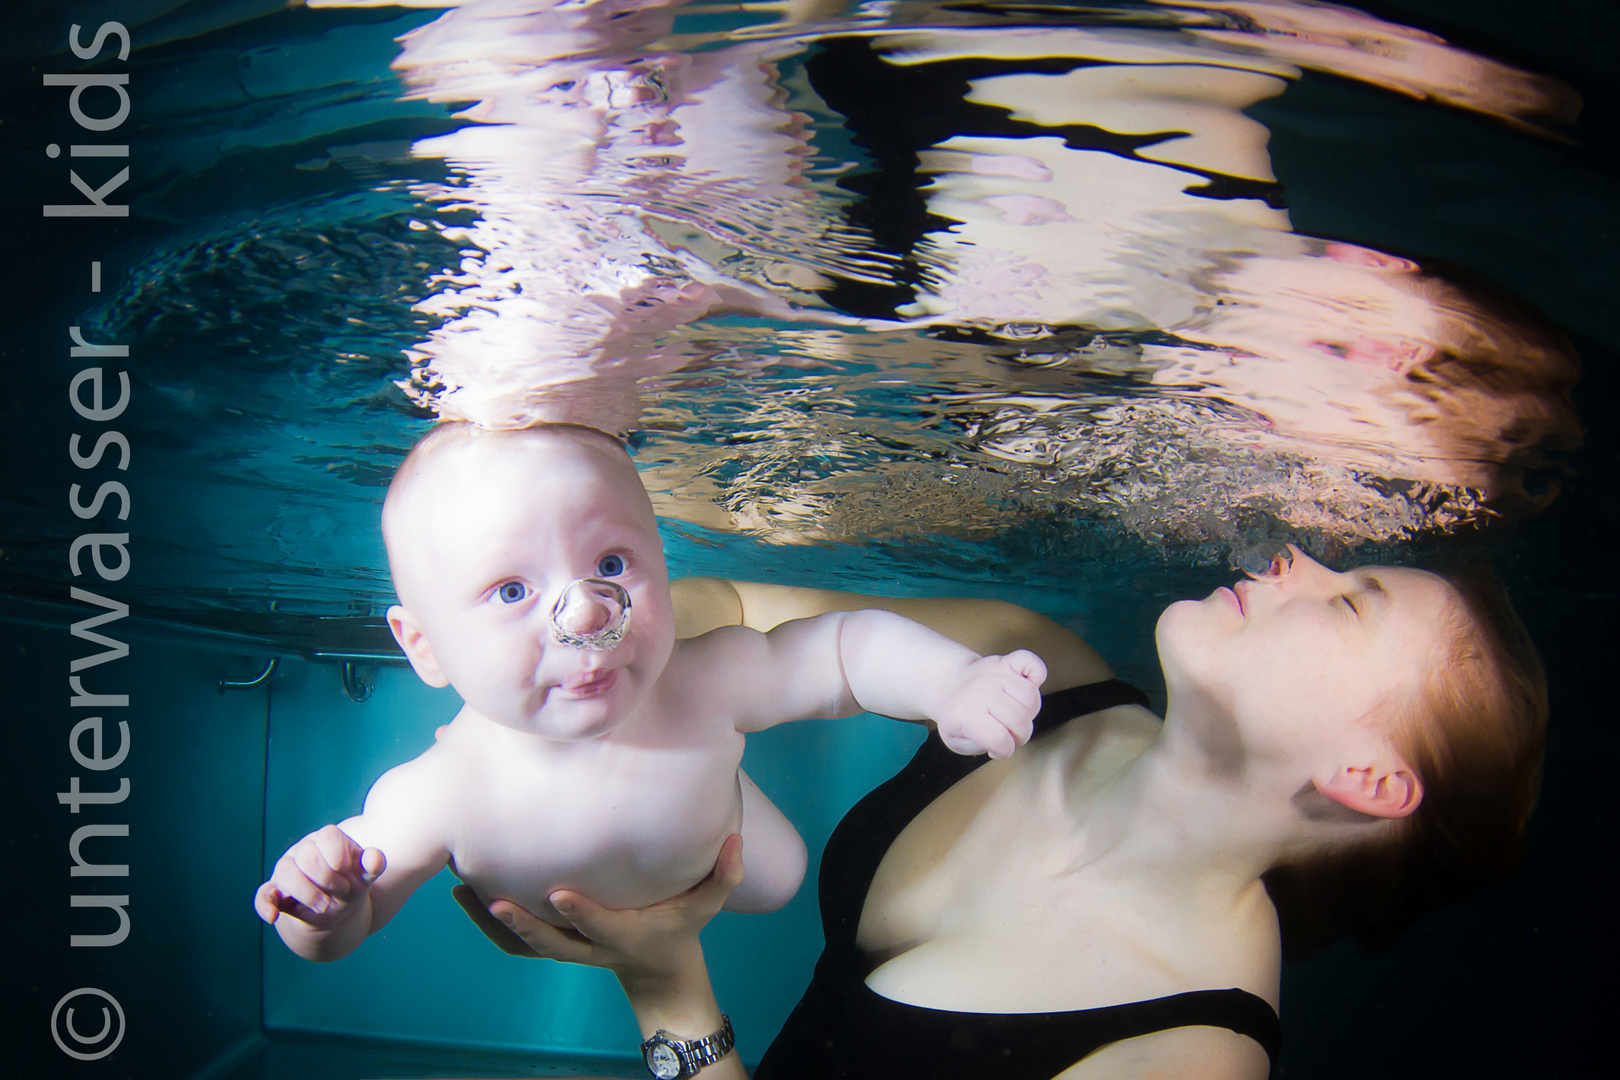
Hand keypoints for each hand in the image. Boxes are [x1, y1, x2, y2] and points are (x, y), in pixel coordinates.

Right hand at [254, 824, 384, 928]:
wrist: (335, 909)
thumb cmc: (351, 885)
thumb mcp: (365, 877)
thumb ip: (373, 865)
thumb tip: (375, 857)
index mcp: (328, 839)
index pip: (328, 837)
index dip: (339, 860)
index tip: (350, 878)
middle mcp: (304, 849)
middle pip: (307, 856)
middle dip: (326, 880)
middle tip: (341, 894)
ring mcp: (286, 869)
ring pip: (285, 871)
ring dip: (307, 893)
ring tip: (324, 906)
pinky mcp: (274, 891)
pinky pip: (263, 895)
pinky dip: (265, 906)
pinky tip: (273, 917)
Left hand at [454, 835, 744, 990]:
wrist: (657, 971)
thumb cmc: (680, 929)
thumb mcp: (707, 906)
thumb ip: (723, 874)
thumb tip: (736, 837)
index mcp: (625, 934)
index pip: (600, 925)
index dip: (580, 913)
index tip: (556, 892)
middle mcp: (589, 946)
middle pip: (550, 943)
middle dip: (521, 925)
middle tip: (493, 900)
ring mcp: (568, 948)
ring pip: (524, 945)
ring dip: (490, 923)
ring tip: (462, 891)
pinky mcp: (553, 945)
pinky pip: (514, 943)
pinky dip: (486, 926)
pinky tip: (463, 896)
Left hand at [934, 649, 1046, 757]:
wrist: (948, 682)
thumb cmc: (956, 715)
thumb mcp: (954, 740)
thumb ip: (978, 746)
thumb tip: (999, 743)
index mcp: (966, 714)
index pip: (1000, 739)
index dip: (1004, 751)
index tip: (997, 748)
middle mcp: (982, 692)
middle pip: (1020, 721)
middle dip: (1020, 736)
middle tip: (1008, 733)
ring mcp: (996, 675)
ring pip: (1031, 697)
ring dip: (1029, 712)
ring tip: (1016, 714)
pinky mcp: (1006, 662)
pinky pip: (1031, 662)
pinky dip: (1038, 673)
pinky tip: (1030, 684)